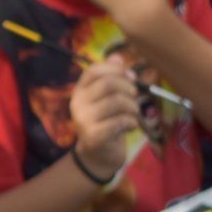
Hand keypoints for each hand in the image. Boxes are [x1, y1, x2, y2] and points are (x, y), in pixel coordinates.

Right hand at [69, 56, 141, 180]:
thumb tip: (117, 57)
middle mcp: (77, 103)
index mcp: (79, 92)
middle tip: (134, 99)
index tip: (130, 77)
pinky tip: (129, 127)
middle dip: (129, 89)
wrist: (97, 155)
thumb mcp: (108, 99)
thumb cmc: (106, 122)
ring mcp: (83, 120)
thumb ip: (112, 78)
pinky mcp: (94, 135)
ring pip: (118, 102)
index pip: (94, 70)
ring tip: (132, 115)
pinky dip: (132, 123)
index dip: (116, 70)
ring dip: (133, 108)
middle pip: (109, 84)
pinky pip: (122, 121)